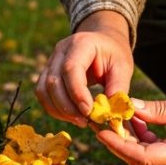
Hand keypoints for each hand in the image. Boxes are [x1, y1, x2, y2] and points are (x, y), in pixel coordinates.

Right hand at [36, 10, 132, 127]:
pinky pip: (43, 94)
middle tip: (85, 122)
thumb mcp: (123, 67)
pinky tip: (71, 116)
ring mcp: (51, 61)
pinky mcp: (47, 73)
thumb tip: (109, 114)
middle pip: (53, 81)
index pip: (71, 69)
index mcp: (81, 43)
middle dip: (67, 107)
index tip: (89, 112)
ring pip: (43, 90)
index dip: (77, 93)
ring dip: (59, 110)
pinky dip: (54, 109)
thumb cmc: (114, 54)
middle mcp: (61, 50)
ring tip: (80, 121)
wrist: (103, 42)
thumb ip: (118, 88)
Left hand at [96, 88, 165, 164]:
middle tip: (101, 123)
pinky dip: (143, 138)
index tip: (101, 131)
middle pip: (139, 159)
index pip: (141, 156)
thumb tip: (127, 106)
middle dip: (118, 142)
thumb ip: (156, 109)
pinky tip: (137, 121)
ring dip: (130, 139)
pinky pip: (155, 151)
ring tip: (117, 118)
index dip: (118, 144)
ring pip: (145, 156)